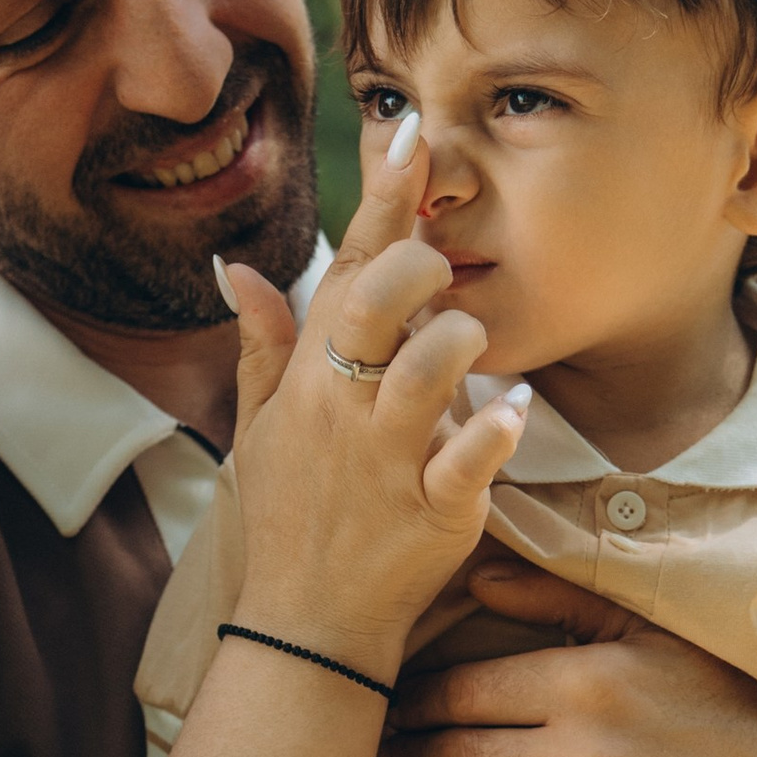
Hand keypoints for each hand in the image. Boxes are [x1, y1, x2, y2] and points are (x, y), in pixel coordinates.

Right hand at [223, 137, 527, 683]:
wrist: (305, 624)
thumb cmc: (288, 521)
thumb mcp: (258, 431)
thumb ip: (261, 345)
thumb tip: (237, 268)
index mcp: (310, 381)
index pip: (346, 269)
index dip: (382, 198)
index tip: (412, 132)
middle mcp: (344, 410)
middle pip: (377, 304)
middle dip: (417, 265)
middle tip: (444, 266)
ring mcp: (387, 461)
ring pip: (426, 373)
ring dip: (460, 345)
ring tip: (478, 348)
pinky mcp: (432, 513)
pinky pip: (467, 462)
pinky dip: (497, 435)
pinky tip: (518, 414)